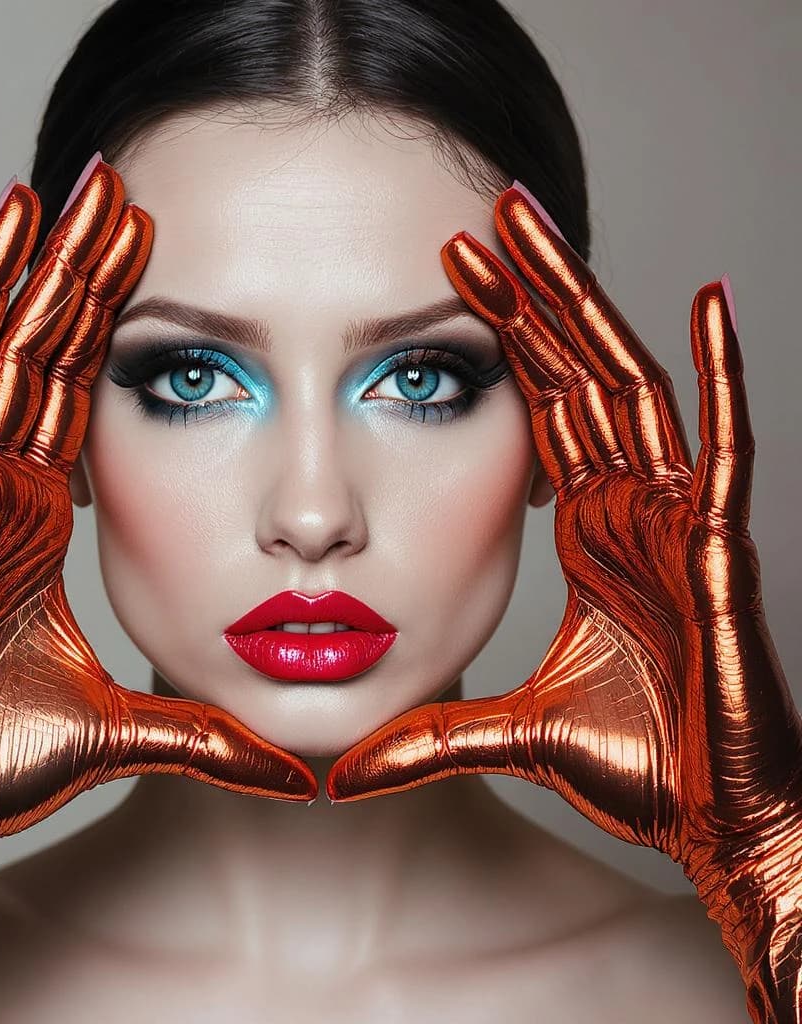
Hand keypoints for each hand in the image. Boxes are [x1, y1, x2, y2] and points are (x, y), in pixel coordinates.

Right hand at [0, 159, 314, 875]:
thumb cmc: (8, 763)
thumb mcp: (136, 727)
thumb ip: (210, 734)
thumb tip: (300, 769)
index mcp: (40, 515)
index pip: (78, 387)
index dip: (106, 314)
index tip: (147, 243)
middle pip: (33, 355)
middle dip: (68, 270)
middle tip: (108, 183)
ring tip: (26, 202)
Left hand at [327, 185, 801, 874]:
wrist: (715, 824)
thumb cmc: (636, 769)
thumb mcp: (510, 732)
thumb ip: (433, 736)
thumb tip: (343, 766)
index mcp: (589, 531)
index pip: (540, 407)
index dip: (503, 338)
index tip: (451, 270)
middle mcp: (631, 509)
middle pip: (577, 374)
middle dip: (534, 293)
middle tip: (487, 211)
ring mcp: (677, 522)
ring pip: (630, 390)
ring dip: (587, 308)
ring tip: (541, 227)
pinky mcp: (718, 553)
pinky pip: (726, 450)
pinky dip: (726, 377)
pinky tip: (714, 302)